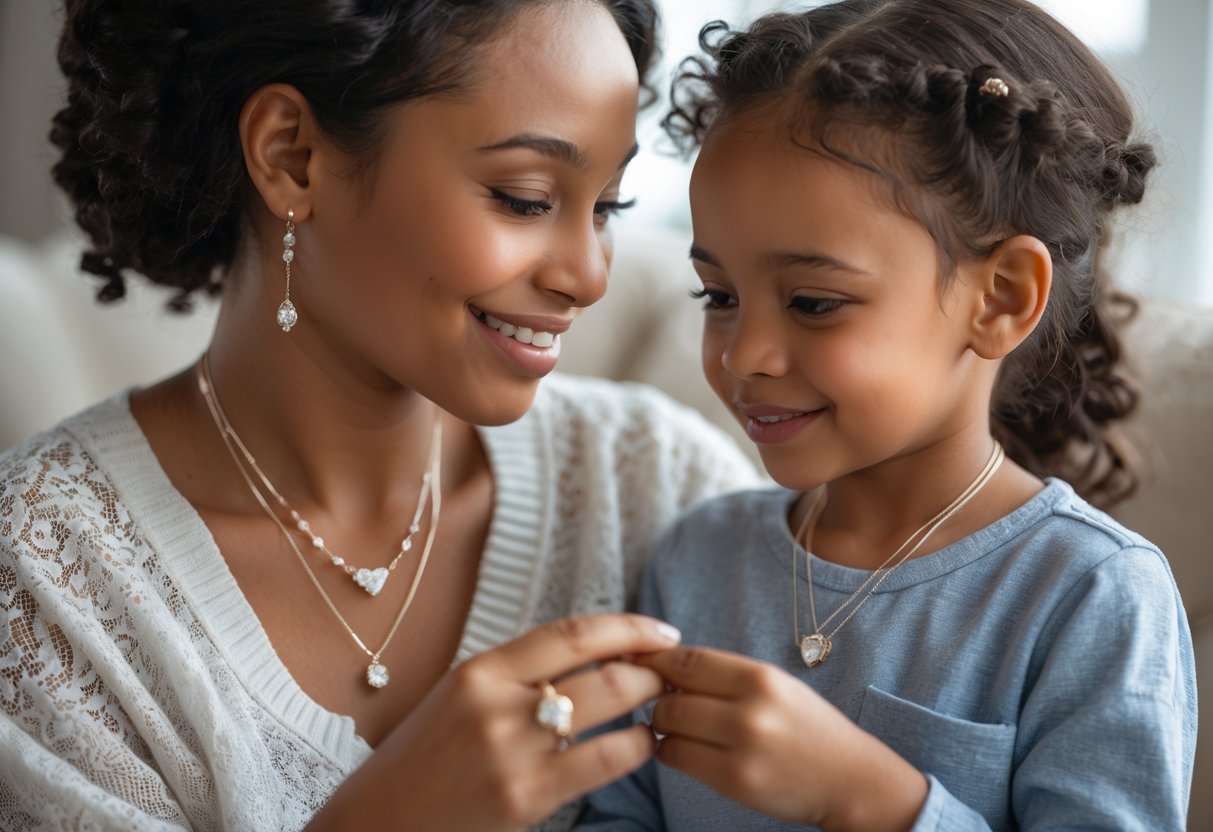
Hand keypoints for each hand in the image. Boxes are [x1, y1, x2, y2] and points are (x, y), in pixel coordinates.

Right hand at [308, 613, 680, 831]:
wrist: (373, 826)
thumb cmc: (418, 763)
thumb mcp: (456, 699)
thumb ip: (513, 676)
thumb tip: (587, 656)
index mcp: (478, 670)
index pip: (570, 632)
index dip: (626, 626)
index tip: (659, 630)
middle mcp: (496, 703)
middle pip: (600, 668)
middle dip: (649, 667)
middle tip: (670, 672)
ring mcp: (512, 752)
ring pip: (608, 708)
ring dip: (648, 702)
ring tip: (664, 706)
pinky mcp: (524, 799)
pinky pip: (601, 762)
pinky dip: (635, 747)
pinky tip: (643, 746)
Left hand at [636, 646, 927, 831]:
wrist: (851, 780)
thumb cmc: (807, 729)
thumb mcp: (775, 686)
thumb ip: (724, 675)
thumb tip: (663, 666)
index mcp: (761, 676)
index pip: (688, 659)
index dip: (655, 660)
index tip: (641, 662)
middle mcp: (751, 708)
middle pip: (670, 693)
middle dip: (655, 695)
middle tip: (659, 699)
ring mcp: (742, 746)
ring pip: (667, 724)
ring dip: (659, 724)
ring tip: (672, 724)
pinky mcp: (735, 781)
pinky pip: (676, 758)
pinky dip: (668, 751)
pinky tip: (680, 749)